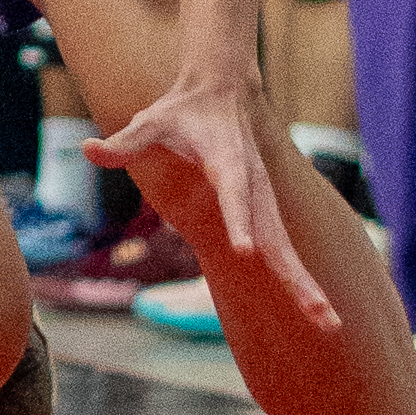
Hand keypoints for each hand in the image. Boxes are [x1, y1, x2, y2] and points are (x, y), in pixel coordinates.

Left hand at [95, 66, 337, 330]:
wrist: (222, 89)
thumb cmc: (180, 111)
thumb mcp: (148, 123)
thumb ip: (122, 143)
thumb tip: (86, 150)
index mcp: (228, 162)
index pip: (235, 196)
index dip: (239, 222)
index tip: (247, 252)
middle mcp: (255, 186)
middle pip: (276, 237)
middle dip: (294, 275)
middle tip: (319, 313)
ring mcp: (265, 201)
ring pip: (286, 248)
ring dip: (306, 285)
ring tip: (329, 324)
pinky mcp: (266, 212)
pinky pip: (284, 249)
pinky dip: (300, 278)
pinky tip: (314, 310)